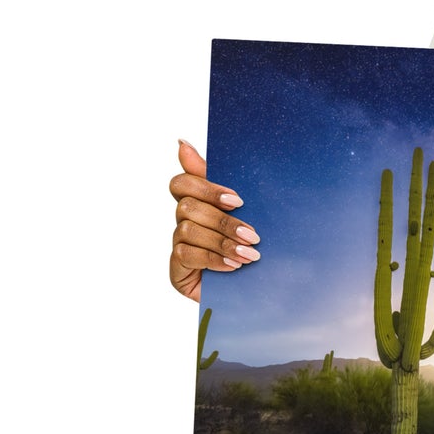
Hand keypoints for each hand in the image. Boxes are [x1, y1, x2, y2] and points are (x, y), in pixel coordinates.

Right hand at [169, 139, 259, 301]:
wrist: (256, 290)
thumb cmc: (250, 246)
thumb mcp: (245, 213)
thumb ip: (220, 181)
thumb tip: (181, 143)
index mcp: (198, 202)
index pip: (182, 183)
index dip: (206, 188)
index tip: (237, 200)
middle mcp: (183, 221)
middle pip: (188, 207)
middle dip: (223, 221)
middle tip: (253, 235)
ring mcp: (178, 244)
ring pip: (189, 231)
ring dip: (223, 242)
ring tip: (250, 255)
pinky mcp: (177, 268)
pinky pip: (187, 255)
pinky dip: (214, 259)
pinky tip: (234, 266)